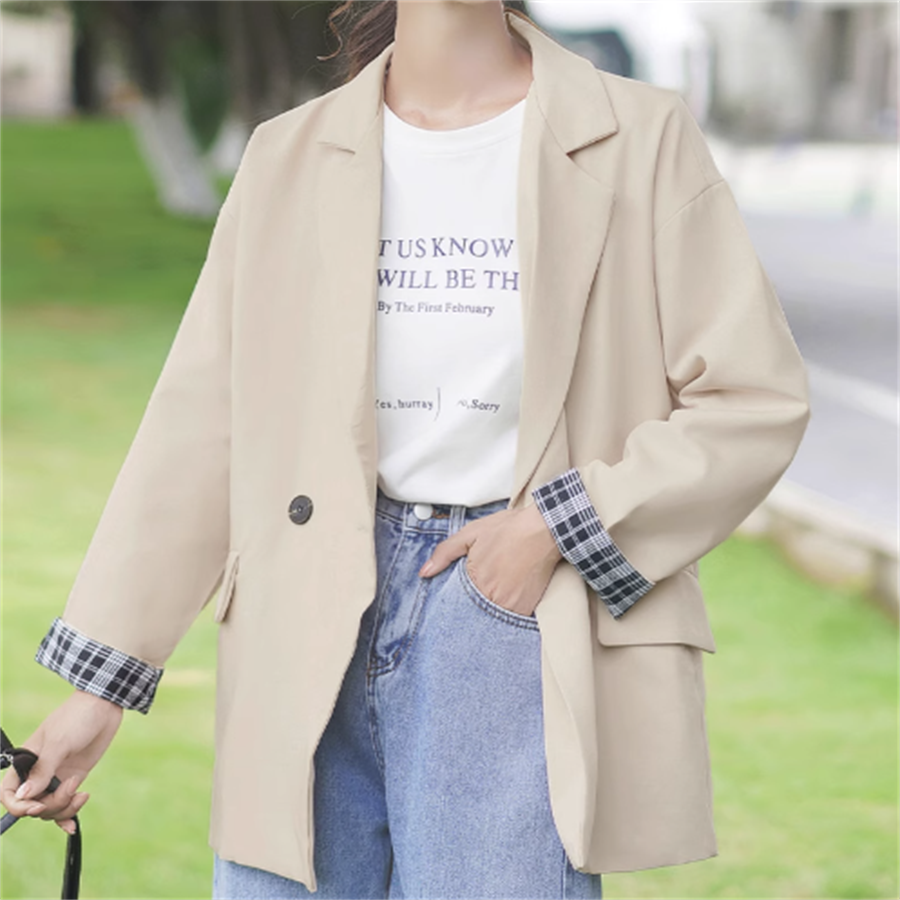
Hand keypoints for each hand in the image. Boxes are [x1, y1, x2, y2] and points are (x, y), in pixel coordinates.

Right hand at [0, 690, 122, 834]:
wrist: (104, 705)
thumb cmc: (77, 717)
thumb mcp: (59, 742)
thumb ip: (43, 770)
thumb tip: (24, 796)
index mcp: (25, 762)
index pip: (8, 793)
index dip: (18, 806)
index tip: (37, 805)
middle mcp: (37, 773)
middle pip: (32, 805)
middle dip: (50, 805)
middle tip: (71, 787)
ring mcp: (56, 777)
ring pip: (49, 808)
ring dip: (64, 808)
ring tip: (81, 792)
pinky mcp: (73, 779)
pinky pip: (65, 804)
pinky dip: (68, 815)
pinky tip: (73, 825)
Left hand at [419, 504, 562, 617]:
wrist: (544, 530)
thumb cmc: (508, 529)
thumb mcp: (470, 534)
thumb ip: (445, 553)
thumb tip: (425, 572)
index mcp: (475, 581)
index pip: (456, 605)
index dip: (454, 606)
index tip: (453, 605)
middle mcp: (492, 598)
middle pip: (473, 615)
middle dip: (470, 612)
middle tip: (472, 606)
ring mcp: (511, 606)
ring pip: (492, 621)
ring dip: (487, 615)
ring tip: (489, 601)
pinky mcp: (527, 609)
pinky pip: (511, 621)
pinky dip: (505, 616)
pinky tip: (503, 603)